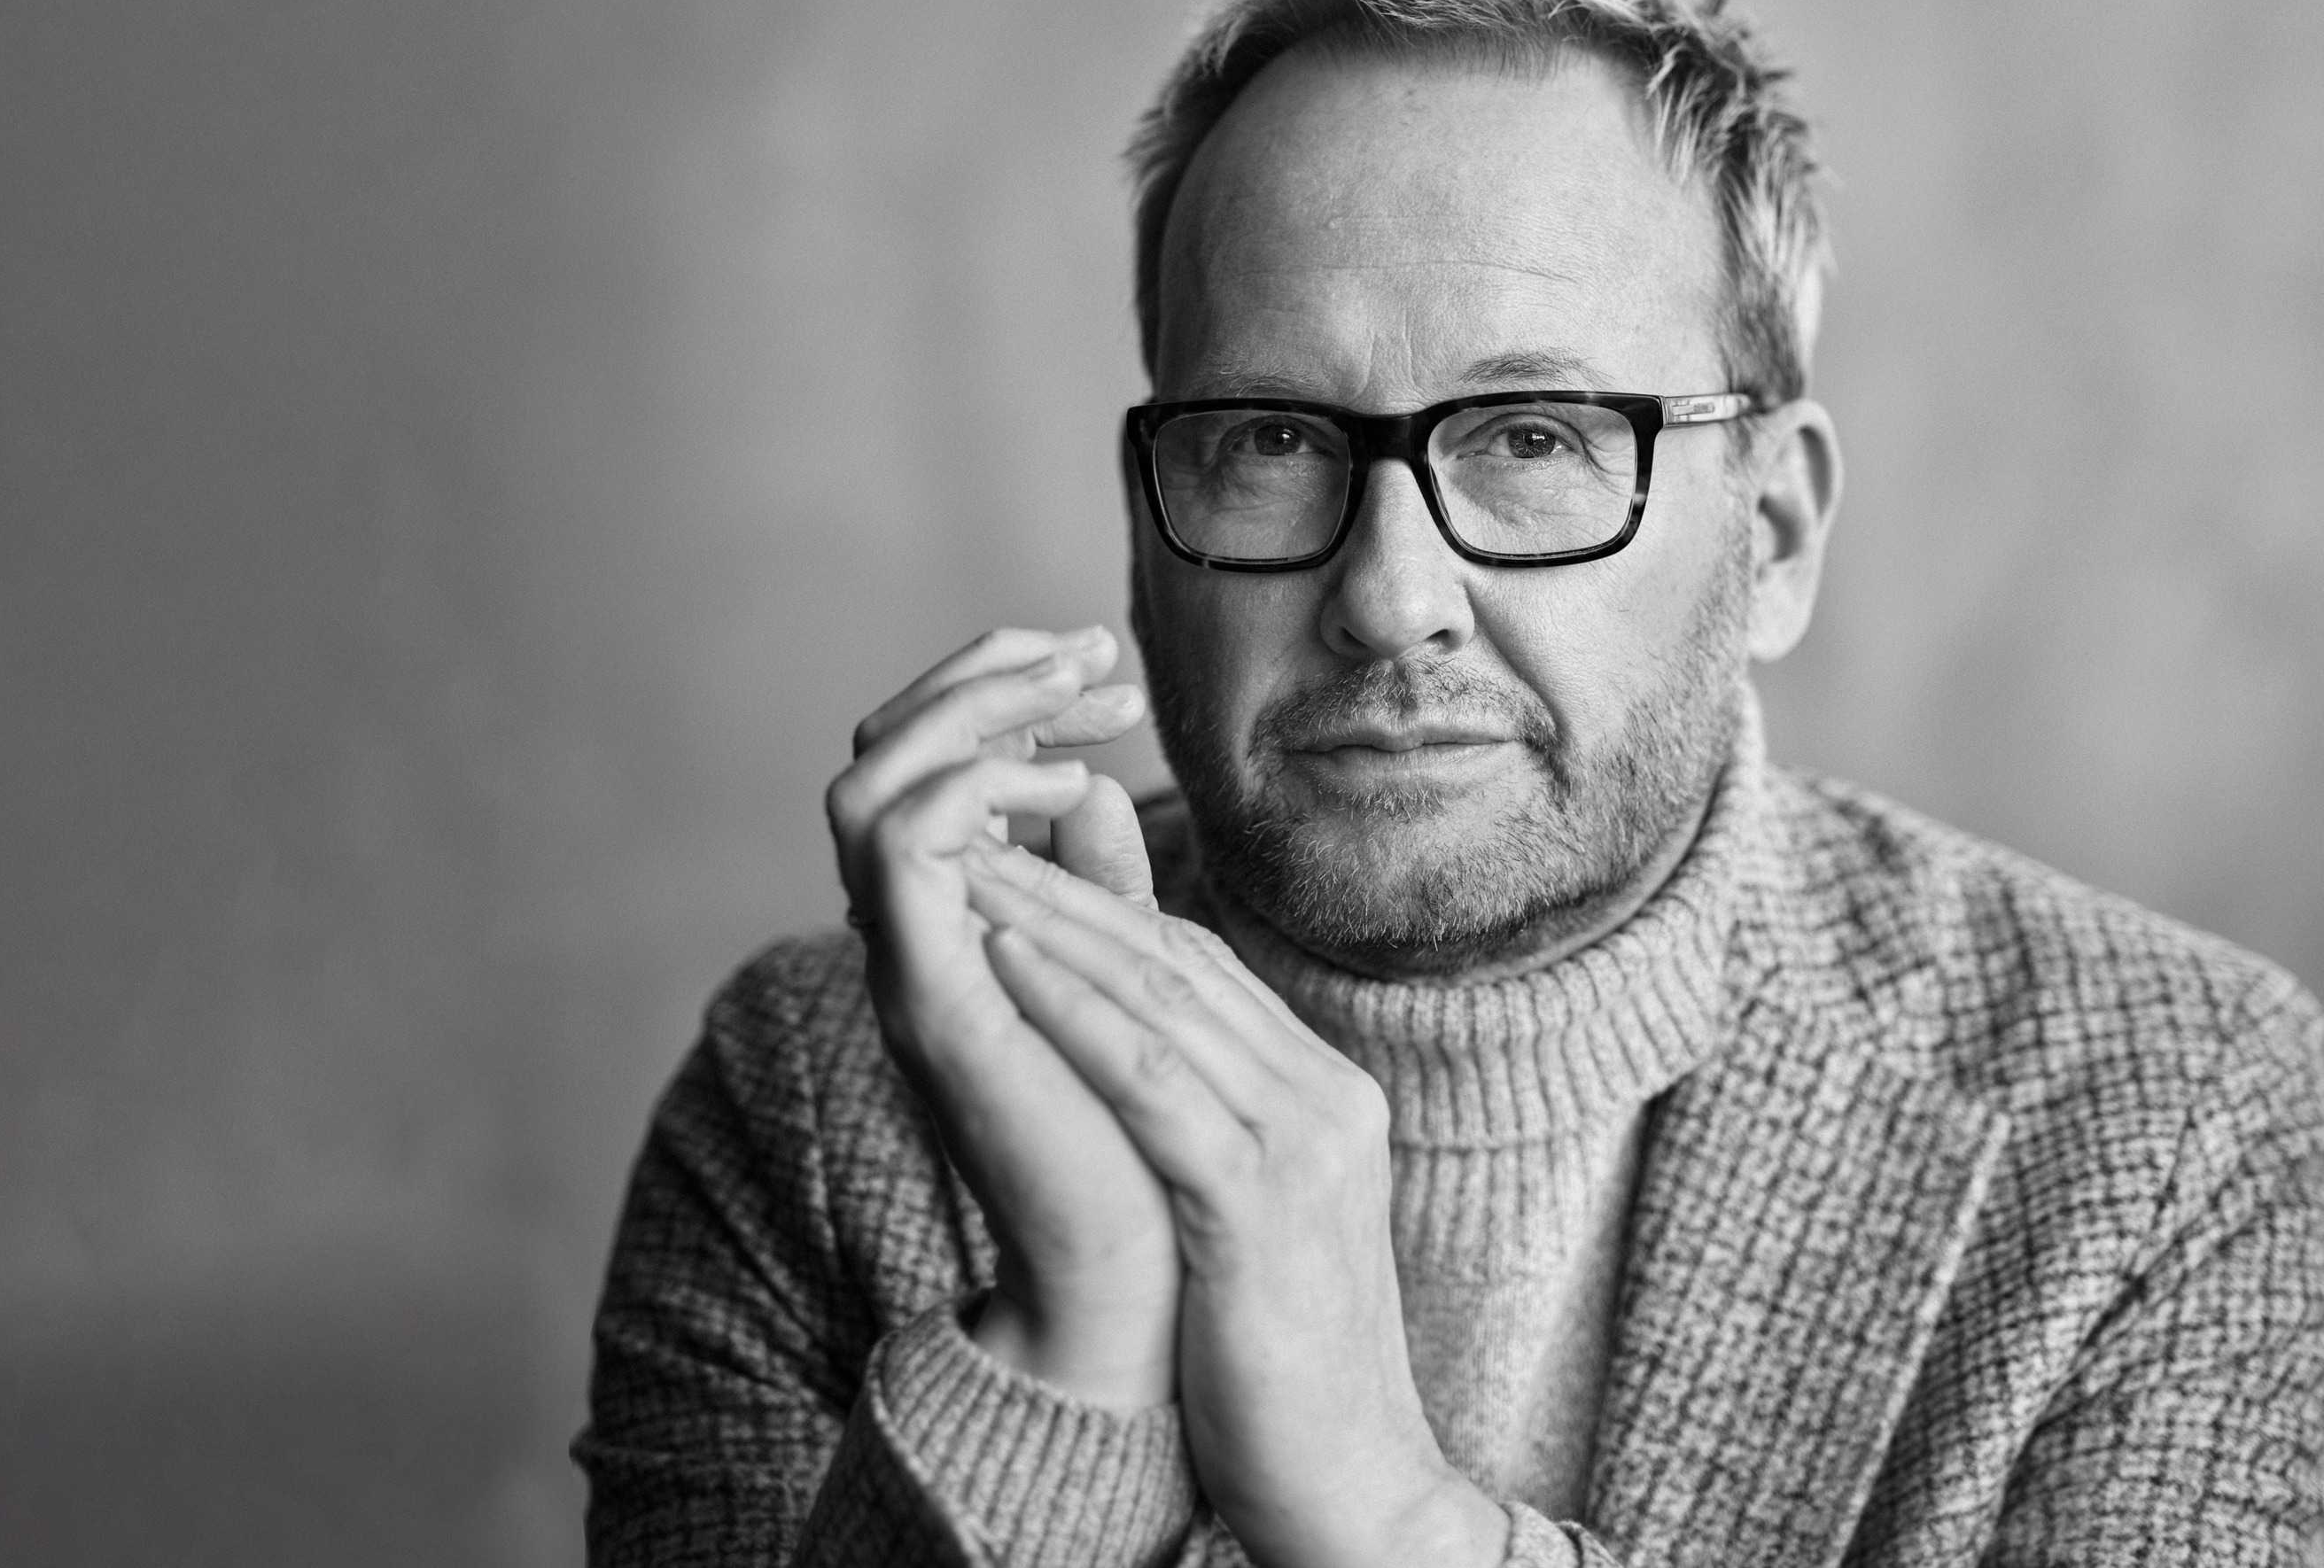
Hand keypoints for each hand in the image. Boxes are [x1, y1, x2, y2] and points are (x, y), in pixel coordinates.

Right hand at [823, 626, 1176, 1406]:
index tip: (1111, 671)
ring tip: (1082, 709)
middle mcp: (911, 934)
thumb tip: (1095, 790)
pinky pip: (902, 851)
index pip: (926, 757)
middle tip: (1095, 655)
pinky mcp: (929, 999)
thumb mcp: (1117, 978)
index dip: (1007, 691)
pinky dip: (977, 793)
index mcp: (951, 919)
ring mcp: (908, 966)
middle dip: (984, 675)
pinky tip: (1076, 793)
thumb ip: (1095, 891)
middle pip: (876, 747)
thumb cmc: (1136, 1140)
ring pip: (865, 780)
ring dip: (974, 714)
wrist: (1135, 1279)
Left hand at [960, 860, 1510, 1567]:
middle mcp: (1325, 1101)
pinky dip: (1073, 1016)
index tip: (1016, 863)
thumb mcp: (1252, 1228)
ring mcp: (1303, 1148)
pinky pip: (1151, 1087)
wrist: (1355, 1491)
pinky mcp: (1259, 1207)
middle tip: (973, 832)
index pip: (1205, 972)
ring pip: (1162, 1004)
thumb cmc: (1283, 1373)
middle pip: (1180, 966)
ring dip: (1055, 928)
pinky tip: (1006, 968)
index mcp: (1326, 1099)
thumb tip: (1140, 1081)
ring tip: (969, 873)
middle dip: (1068, 893)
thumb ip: (1210, 1134)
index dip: (1105, 909)